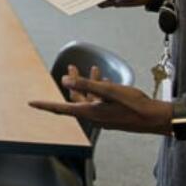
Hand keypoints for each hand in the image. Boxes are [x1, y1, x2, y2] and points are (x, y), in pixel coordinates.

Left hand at [29, 65, 172, 134]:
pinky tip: (105, 79)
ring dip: (87, 83)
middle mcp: (94, 117)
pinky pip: (99, 101)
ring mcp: (103, 117)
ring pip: (89, 98)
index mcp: (89, 112)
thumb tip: (65, 80)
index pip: (60, 108)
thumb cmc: (134, 105)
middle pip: (75, 99)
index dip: (45, 105)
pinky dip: (99, 90)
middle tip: (71, 66)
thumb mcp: (109, 91)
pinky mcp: (111, 115)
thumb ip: (86, 84)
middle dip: (72, 82)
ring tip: (91, 67)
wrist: (154, 118)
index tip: (31, 103)